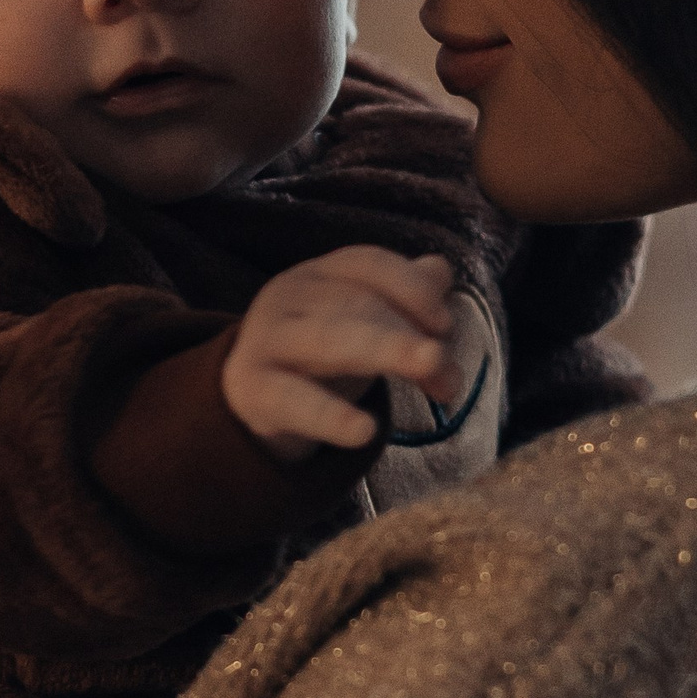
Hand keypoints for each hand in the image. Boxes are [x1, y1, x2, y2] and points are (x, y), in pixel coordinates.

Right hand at [221, 249, 459, 463]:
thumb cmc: (319, 350)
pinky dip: (331, 416)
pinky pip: (295, 401)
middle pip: (354, 305)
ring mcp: (266, 340)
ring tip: (432, 370)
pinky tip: (366, 431)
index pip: (368, 265)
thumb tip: (440, 271)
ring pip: (329, 341)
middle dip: (407, 334)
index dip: (412, 289)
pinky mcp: (251, 388)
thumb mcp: (362, 321)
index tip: (446, 326)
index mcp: (318, 273)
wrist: (250, 393)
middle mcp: (287, 296)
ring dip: (387, 351)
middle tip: (446, 369)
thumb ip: (405, 298)